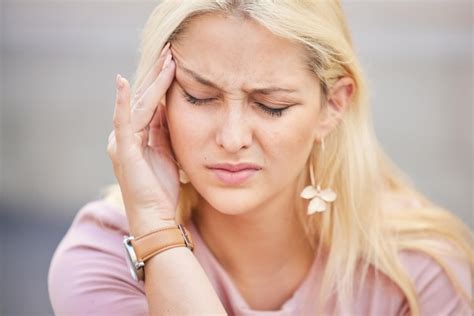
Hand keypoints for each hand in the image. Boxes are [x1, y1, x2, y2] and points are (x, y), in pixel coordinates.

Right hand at [107, 43, 178, 234]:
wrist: (156, 218)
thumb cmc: (161, 190)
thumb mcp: (168, 154)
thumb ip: (164, 132)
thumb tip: (167, 109)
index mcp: (136, 138)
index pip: (148, 104)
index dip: (161, 83)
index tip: (175, 63)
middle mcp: (125, 137)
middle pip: (142, 99)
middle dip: (157, 76)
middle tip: (171, 52)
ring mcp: (122, 143)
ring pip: (137, 106)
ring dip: (152, 82)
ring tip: (166, 60)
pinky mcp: (123, 152)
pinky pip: (123, 122)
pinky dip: (124, 102)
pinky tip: (124, 82)